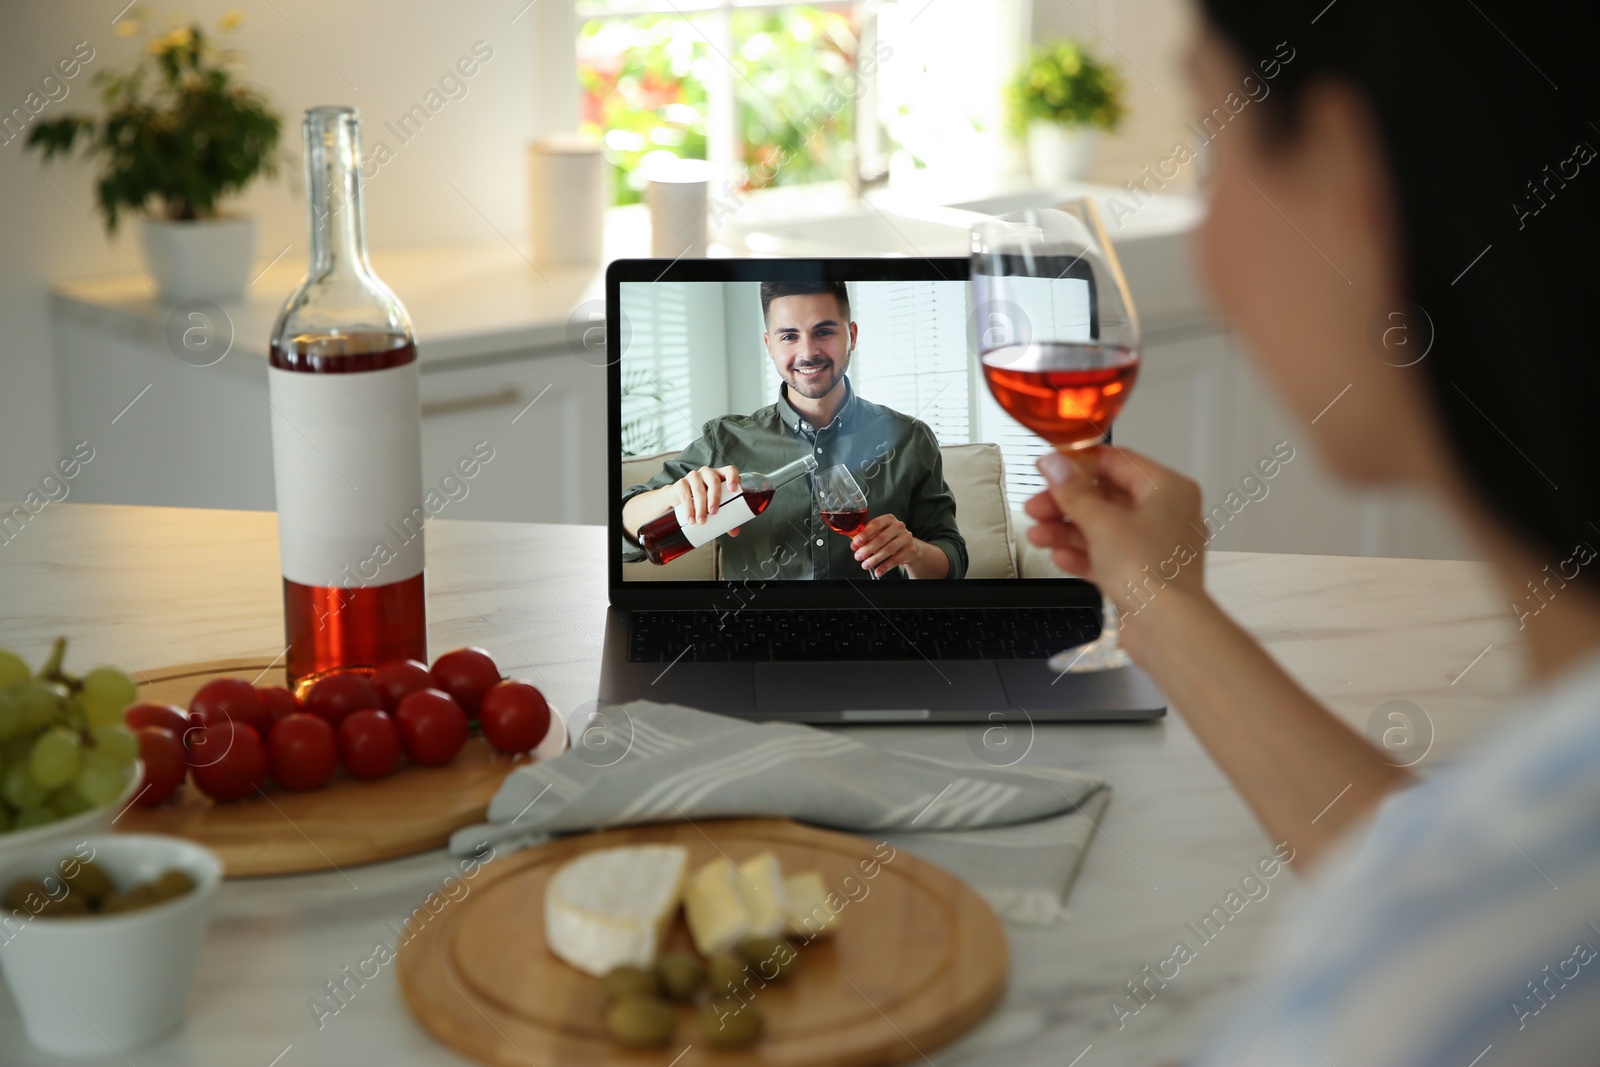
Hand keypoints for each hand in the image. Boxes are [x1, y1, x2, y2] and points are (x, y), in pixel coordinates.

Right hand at [673, 465, 741, 526]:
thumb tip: (735, 532)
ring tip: (702, 521)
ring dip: (700, 506)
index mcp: (720, 476)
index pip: (729, 470)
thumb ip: (726, 518)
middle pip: (713, 481)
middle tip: (713, 512)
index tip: (733, 489)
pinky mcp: (681, 483)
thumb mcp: (714, 506)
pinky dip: (688, 508)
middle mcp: (707, 473)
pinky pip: (685, 494)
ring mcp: (693, 477)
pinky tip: (690, 518)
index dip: (732, 477)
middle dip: (714, 497)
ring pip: (699, 489)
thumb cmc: (702, 500)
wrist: (679, 499)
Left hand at [851, 514, 915, 576]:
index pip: (875, 524)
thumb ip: (864, 539)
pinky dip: (885, 567)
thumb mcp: (876, 535)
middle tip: (858, 556)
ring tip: (866, 565)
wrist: (907, 546)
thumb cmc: (889, 538)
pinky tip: (878, 571)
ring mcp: (905, 538)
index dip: (865, 534)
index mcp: (888, 519)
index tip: (856, 542)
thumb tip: (854, 545)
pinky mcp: (910, 550)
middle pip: (881, 538)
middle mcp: (898, 526)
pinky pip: (896, 559)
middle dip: (868, 549)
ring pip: (889, 549)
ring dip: (875, 559)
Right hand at [1024, 447, 1206, 622]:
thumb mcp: (1102, 523)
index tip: (1050, 468)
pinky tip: (1060, 556)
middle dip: (1066, 504)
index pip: (1116, 462)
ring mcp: (1154, 545)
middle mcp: (1166, 514)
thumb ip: (1073, 492)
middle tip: (1037, 506)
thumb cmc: (1153, 575)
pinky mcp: (1142, 573)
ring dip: (1067, 530)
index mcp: (1168, 490)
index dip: (1078, 465)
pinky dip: (1082, 554)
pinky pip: (1106, 554)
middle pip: (1105, 497)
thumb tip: (1056, 464)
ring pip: (1103, 527)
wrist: (1165, 628)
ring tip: (1039, 534)